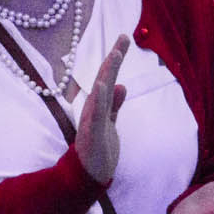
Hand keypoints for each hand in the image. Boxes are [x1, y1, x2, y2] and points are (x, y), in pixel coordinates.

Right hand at [76, 36, 129, 182]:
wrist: (89, 176)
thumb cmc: (98, 149)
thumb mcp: (109, 123)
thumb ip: (114, 105)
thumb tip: (122, 85)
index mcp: (99, 106)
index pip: (108, 78)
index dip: (115, 58)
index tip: (124, 38)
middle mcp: (94, 109)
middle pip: (104, 79)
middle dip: (113, 59)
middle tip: (123, 38)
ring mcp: (92, 120)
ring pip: (100, 93)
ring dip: (107, 74)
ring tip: (115, 56)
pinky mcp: (92, 134)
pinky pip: (96, 114)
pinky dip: (99, 99)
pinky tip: (102, 85)